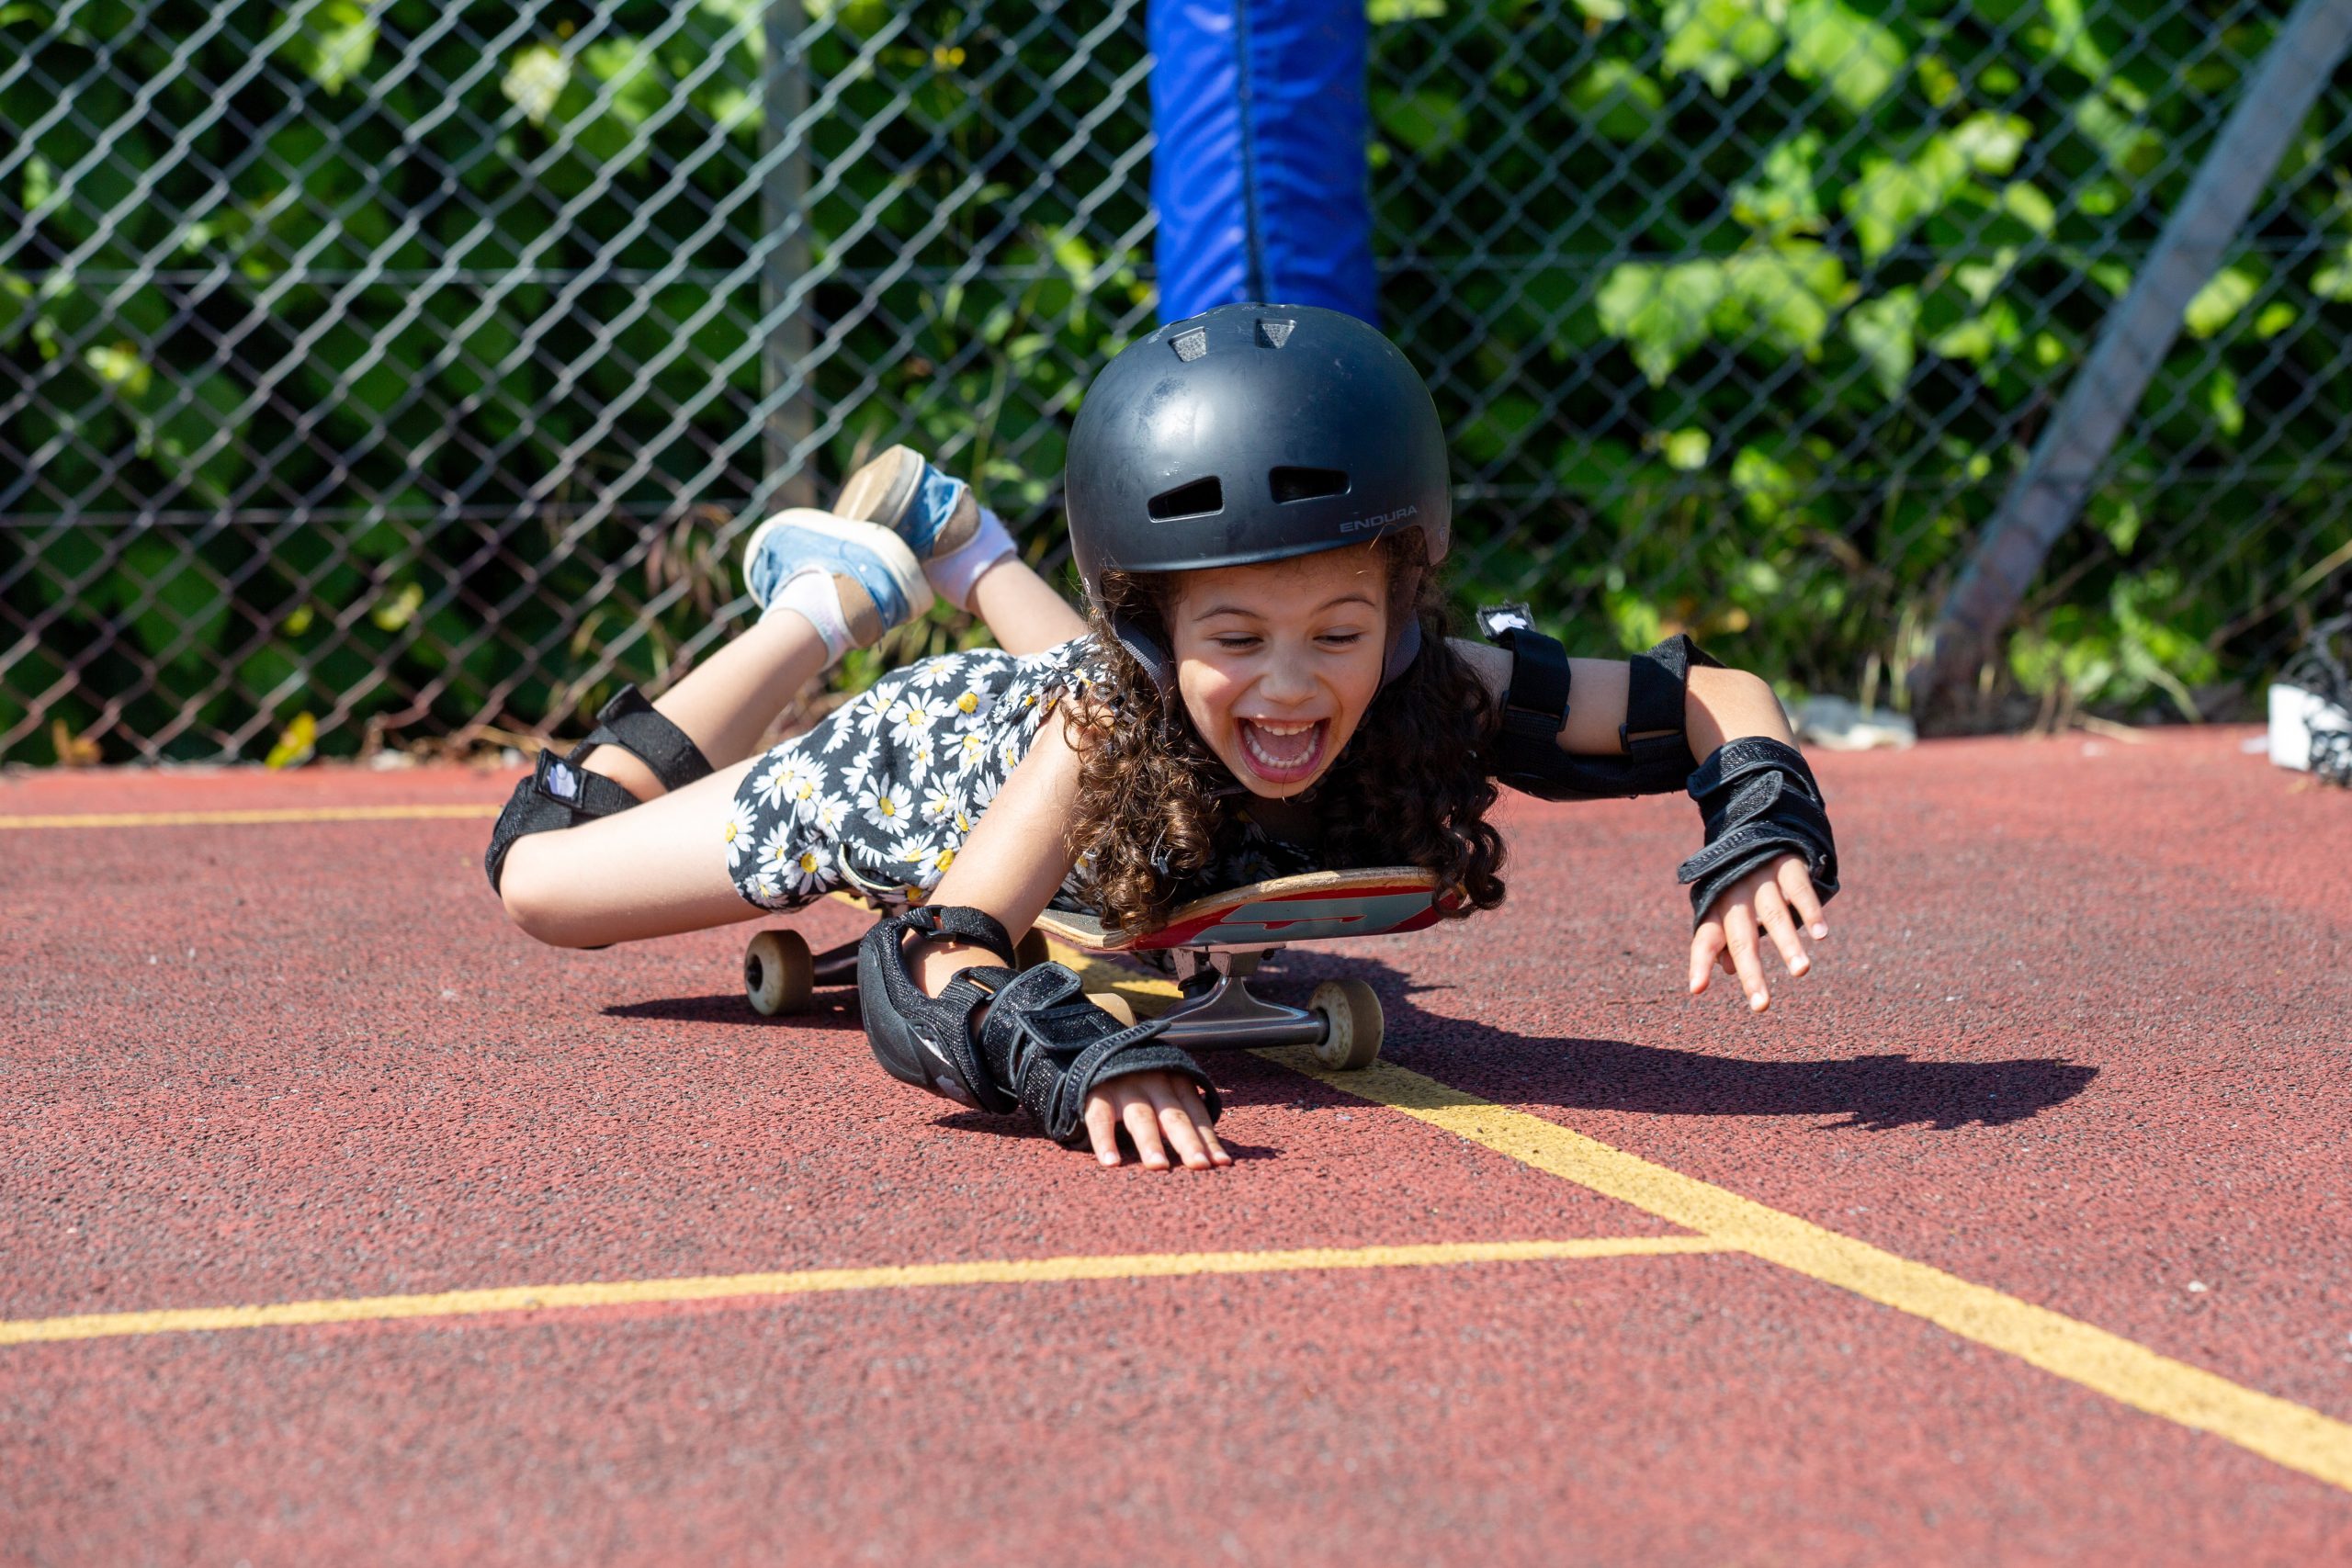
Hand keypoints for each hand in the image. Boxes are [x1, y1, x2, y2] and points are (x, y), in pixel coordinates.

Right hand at [1082, 1070, 1231, 1170]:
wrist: (1102, 1052)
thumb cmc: (1145, 1085)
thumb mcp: (1168, 1093)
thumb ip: (1187, 1120)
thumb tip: (1218, 1159)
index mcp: (1178, 1083)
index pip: (1197, 1114)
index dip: (1208, 1139)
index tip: (1221, 1163)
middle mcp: (1155, 1083)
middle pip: (1175, 1117)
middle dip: (1188, 1141)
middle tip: (1199, 1165)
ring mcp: (1126, 1088)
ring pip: (1141, 1118)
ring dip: (1151, 1142)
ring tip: (1159, 1166)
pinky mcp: (1098, 1094)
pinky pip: (1101, 1119)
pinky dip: (1105, 1140)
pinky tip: (1111, 1163)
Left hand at [1688, 853, 1825, 1012]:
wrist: (1757, 826)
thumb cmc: (1740, 882)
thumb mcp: (1727, 907)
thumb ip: (1725, 939)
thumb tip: (1727, 971)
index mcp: (1716, 908)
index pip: (1704, 938)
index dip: (1699, 962)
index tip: (1696, 989)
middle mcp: (1735, 895)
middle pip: (1741, 938)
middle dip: (1751, 973)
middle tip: (1761, 1006)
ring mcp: (1761, 879)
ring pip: (1773, 916)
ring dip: (1788, 945)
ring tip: (1801, 972)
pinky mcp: (1787, 865)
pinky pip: (1799, 890)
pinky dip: (1811, 912)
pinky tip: (1821, 936)